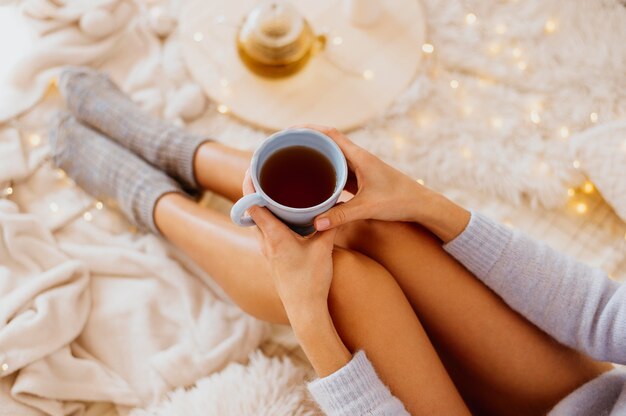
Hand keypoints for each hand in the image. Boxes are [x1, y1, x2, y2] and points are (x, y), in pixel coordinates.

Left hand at [243, 171, 337, 315]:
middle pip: (252, 209)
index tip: (254, 166)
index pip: (252, 204)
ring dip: (262, 203)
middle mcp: (265, 241)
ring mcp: (267, 250)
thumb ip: (329, 224)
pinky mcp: (273, 256)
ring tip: (273, 187)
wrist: (305, 310)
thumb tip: (338, 204)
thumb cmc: (311, 281)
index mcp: (274, 236)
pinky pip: (266, 230)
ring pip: (258, 220)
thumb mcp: (323, 248)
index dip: (250, 183)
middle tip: (264, 169)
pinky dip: (270, 217)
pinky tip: (284, 213)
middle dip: (255, 189)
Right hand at [302, 125, 470, 242]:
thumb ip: (340, 216)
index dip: (311, 129)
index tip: (292, 130)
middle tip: (287, 146)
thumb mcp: (367, 208)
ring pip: (334, 157)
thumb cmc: (398, 201)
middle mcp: (359, 159)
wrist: (421, 205)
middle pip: (329, 143)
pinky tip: (316, 181)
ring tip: (295, 161)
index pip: (331, 134)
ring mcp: (361, 168)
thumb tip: (314, 223)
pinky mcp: (363, 179)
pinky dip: (327, 172)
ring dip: (317, 157)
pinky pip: (340, 171)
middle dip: (309, 142)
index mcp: (359, 157)